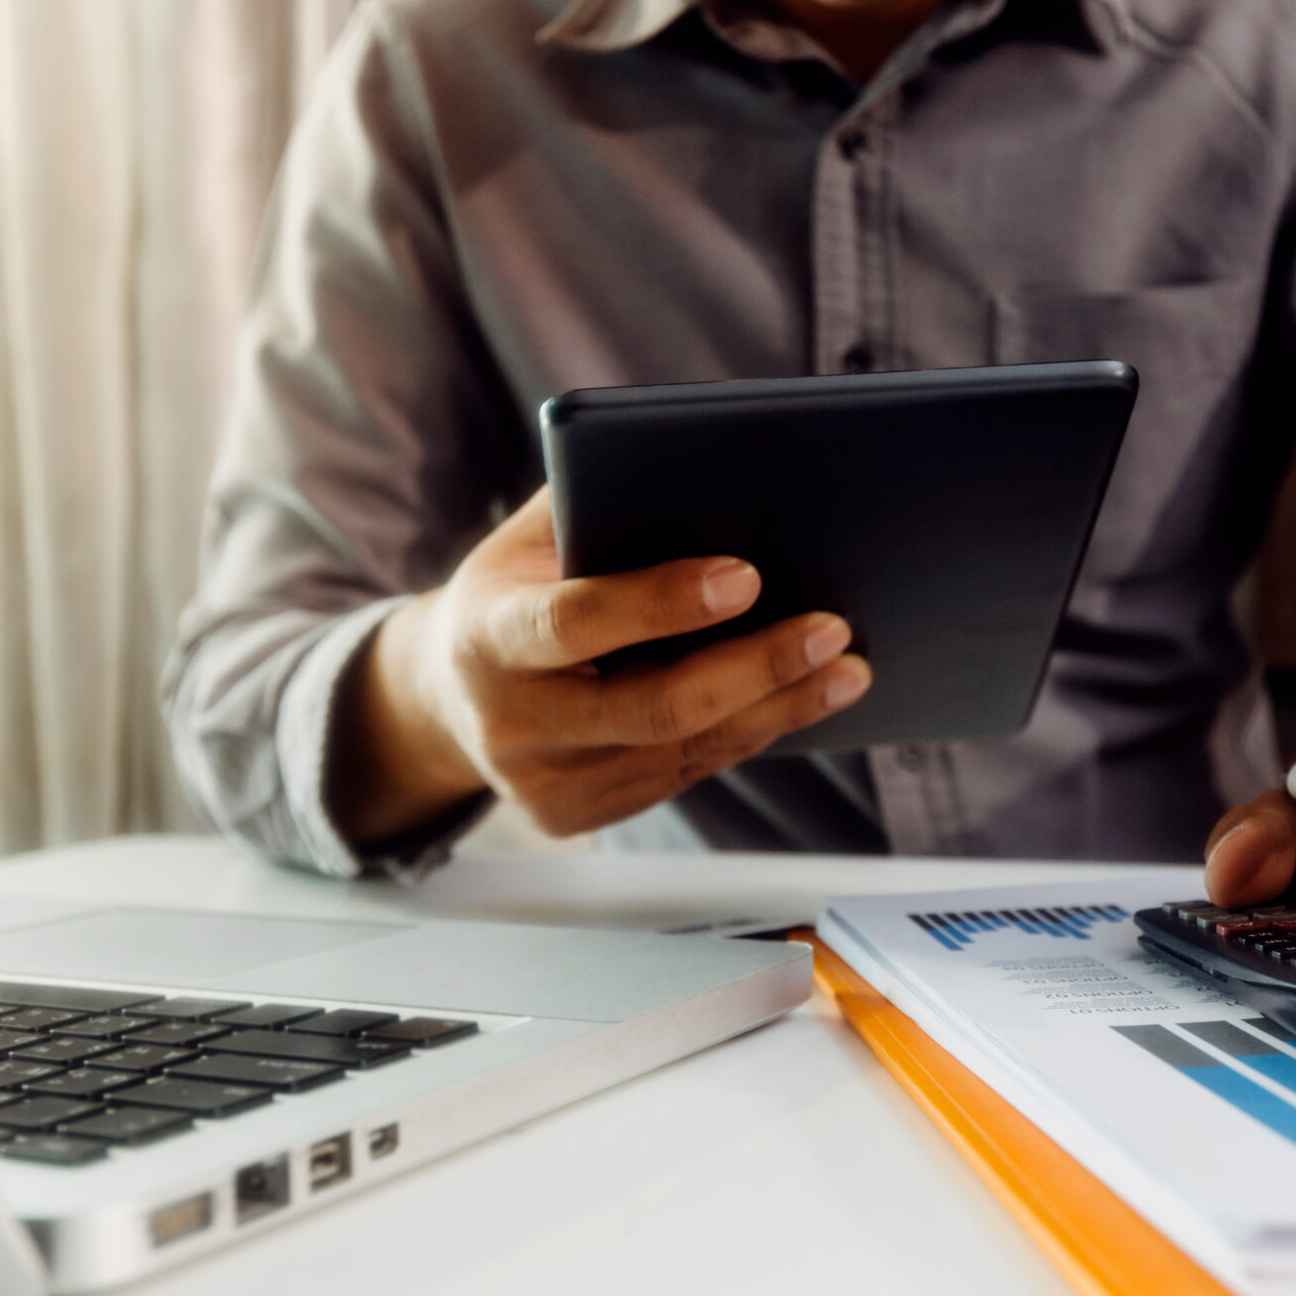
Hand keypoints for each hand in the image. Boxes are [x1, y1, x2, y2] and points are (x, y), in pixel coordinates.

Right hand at [332, 488, 871, 841]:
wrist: (447, 690)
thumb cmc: (513, 588)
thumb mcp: (531, 536)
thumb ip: (600, 506)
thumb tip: (721, 481)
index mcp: (487, 635)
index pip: (577, 622)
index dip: (662, 602)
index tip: (746, 575)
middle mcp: (511, 722)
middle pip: (654, 707)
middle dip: (756, 666)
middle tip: (832, 627)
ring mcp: (543, 782)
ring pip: (685, 751)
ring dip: (778, 707)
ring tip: (847, 665)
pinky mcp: (575, 815)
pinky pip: (682, 776)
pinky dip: (749, 733)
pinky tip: (802, 699)